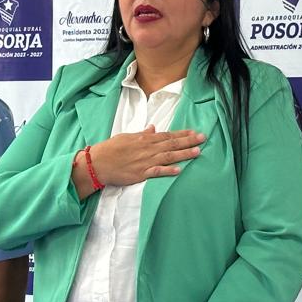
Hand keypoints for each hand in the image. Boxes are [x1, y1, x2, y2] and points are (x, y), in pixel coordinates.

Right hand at [87, 126, 205, 189]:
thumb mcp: (127, 136)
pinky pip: (157, 172)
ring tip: (197, 152)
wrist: (98, 162)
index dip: (182, 134)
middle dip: (189, 141)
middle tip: (203, 139)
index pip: (167, 135)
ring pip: (168, 156)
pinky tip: (179, 170)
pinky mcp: (140, 174)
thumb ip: (142, 133)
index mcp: (144, 139)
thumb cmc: (111, 148)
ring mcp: (145, 161)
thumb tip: (153, 128)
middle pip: (172, 144)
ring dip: (183, 154)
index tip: (195, 132)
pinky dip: (168, 171)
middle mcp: (147, 148)